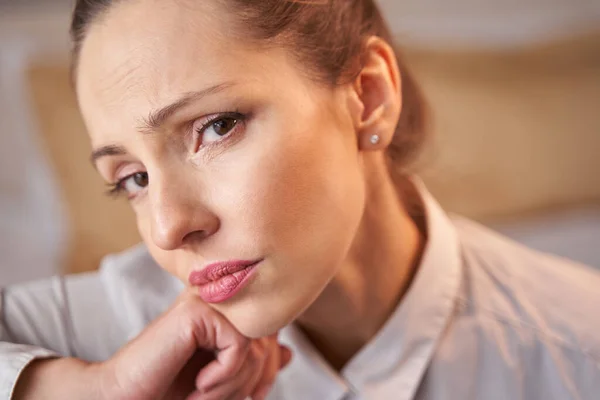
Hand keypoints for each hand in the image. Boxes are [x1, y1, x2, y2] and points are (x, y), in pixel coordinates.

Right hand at [14, 289, 291, 399]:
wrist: (123, 395)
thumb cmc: (169, 387)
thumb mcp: (221, 377)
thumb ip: (251, 363)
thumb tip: (288, 353)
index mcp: (223, 312)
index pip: (270, 331)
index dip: (270, 366)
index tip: (255, 395)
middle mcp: (217, 300)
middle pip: (268, 338)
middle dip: (257, 378)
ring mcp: (206, 301)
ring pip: (255, 345)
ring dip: (236, 384)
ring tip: (206, 396)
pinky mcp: (197, 311)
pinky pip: (238, 346)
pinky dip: (224, 376)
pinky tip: (200, 385)